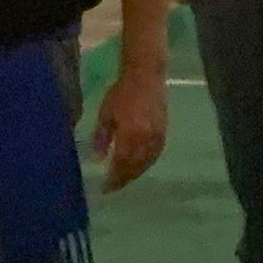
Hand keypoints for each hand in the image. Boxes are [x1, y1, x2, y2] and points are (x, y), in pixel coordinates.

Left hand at [92, 65, 167, 191]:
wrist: (146, 75)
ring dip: (136, 172)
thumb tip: (98, 158)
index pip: (122, 164)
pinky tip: (141, 165)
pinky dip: (147, 162)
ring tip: (125, 178)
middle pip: (136, 166)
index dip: (114, 178)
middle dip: (124, 178)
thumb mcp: (105, 114)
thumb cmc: (121, 92)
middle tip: (113, 186)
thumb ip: (102, 138)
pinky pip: (156, 153)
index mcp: (130, 135)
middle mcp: (146, 139)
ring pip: (147, 162)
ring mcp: (157, 135)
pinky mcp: (164, 131)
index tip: (104, 187)